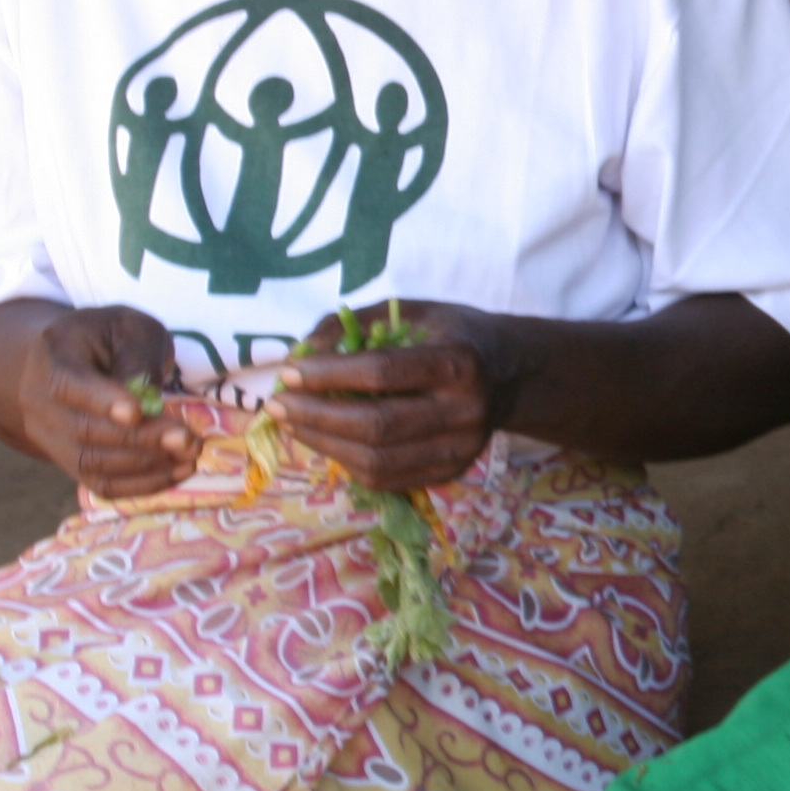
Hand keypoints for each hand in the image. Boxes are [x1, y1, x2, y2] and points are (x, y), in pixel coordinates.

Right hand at [3, 305, 192, 497]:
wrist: (64, 363)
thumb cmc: (105, 340)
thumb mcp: (127, 327)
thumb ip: (137, 356)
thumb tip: (149, 399)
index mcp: (54, 356)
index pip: (68, 384)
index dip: (102, 402)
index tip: (138, 412)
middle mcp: (40, 402)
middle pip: (84, 431)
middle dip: (141, 439)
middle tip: (187, 439)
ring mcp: (50, 437)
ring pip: (91, 464)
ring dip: (145, 465)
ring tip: (189, 455)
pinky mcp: (70, 463)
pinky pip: (100, 484)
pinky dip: (140, 484)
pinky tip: (177, 471)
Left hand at [264, 301, 507, 490]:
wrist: (512, 374)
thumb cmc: (452, 334)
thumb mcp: (412, 311)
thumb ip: (355, 323)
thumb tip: (301, 353)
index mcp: (457, 361)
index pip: (381, 373)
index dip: (328, 375)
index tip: (289, 372)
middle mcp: (464, 409)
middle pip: (376, 425)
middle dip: (315, 416)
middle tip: (277, 405)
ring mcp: (461, 448)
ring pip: (377, 461)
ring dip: (323, 444)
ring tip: (292, 424)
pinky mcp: (451, 472)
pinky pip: (387, 479)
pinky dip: (347, 462)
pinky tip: (325, 441)